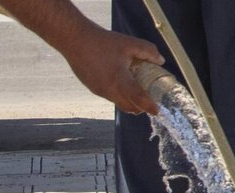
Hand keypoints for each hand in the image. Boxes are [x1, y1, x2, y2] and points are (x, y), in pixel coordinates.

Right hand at [0, 1, 164, 114]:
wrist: (74, 39)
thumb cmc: (101, 41)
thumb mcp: (128, 43)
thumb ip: (148, 51)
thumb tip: (160, 60)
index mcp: (120, 80)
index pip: (138, 99)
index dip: (149, 106)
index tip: (157, 111)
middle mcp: (109, 90)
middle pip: (129, 107)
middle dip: (140, 108)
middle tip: (149, 101)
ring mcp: (99, 91)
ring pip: (118, 103)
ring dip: (128, 101)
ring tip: (135, 89)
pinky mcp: (92, 88)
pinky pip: (109, 96)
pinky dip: (118, 94)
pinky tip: (119, 81)